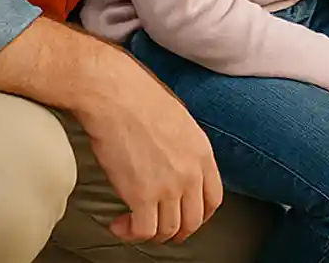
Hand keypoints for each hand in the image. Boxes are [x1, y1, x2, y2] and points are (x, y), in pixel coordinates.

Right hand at [70, 47, 223, 244]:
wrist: (115, 95)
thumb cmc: (138, 98)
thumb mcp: (179, 120)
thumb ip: (184, 148)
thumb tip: (174, 162)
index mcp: (202, 153)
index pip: (213, 199)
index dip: (200, 215)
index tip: (186, 218)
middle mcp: (191, 173)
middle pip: (193, 220)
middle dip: (176, 230)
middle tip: (159, 229)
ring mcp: (169, 186)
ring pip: (168, 230)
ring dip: (150, 233)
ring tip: (132, 225)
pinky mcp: (142, 196)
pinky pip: (143, 230)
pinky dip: (130, 233)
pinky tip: (118, 224)